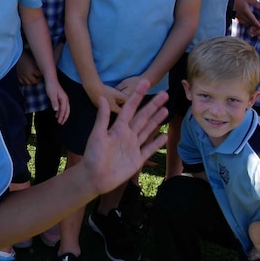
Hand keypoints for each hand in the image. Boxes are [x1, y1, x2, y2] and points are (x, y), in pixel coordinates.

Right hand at [15, 51, 42, 85]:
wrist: (19, 54)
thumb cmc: (29, 56)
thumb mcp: (36, 60)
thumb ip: (40, 66)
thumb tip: (47, 70)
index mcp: (33, 69)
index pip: (40, 75)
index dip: (42, 74)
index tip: (43, 72)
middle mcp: (28, 74)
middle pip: (35, 81)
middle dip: (38, 79)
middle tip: (39, 77)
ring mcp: (23, 75)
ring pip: (29, 83)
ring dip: (32, 81)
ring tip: (34, 78)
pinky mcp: (18, 75)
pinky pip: (22, 82)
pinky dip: (25, 81)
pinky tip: (27, 79)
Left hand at [44, 79, 69, 123]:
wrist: (50, 79)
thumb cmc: (51, 86)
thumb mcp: (52, 95)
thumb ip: (54, 102)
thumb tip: (56, 110)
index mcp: (64, 99)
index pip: (63, 110)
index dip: (62, 116)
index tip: (59, 122)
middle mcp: (65, 99)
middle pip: (67, 110)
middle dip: (64, 117)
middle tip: (61, 123)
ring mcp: (63, 98)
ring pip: (65, 109)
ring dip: (63, 115)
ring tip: (59, 120)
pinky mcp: (61, 98)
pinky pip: (62, 106)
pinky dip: (60, 111)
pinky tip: (56, 114)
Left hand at [79, 79, 167, 195]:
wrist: (94, 177)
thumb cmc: (93, 156)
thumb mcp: (97, 135)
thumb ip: (102, 118)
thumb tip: (103, 98)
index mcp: (118, 127)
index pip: (130, 108)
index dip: (137, 95)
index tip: (145, 83)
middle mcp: (127, 134)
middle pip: (143, 117)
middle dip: (153, 105)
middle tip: (165, 93)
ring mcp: (133, 146)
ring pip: (148, 130)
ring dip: (156, 120)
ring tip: (166, 109)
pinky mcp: (137, 159)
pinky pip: (149, 149)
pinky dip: (157, 142)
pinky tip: (164, 135)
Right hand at [233, 0, 259, 30]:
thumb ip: (255, 3)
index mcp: (245, 11)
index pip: (252, 19)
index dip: (257, 24)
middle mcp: (241, 15)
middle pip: (249, 23)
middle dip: (254, 26)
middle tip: (259, 28)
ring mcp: (237, 16)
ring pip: (244, 23)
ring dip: (249, 25)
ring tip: (253, 26)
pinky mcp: (234, 16)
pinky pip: (240, 21)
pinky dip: (244, 23)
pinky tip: (246, 22)